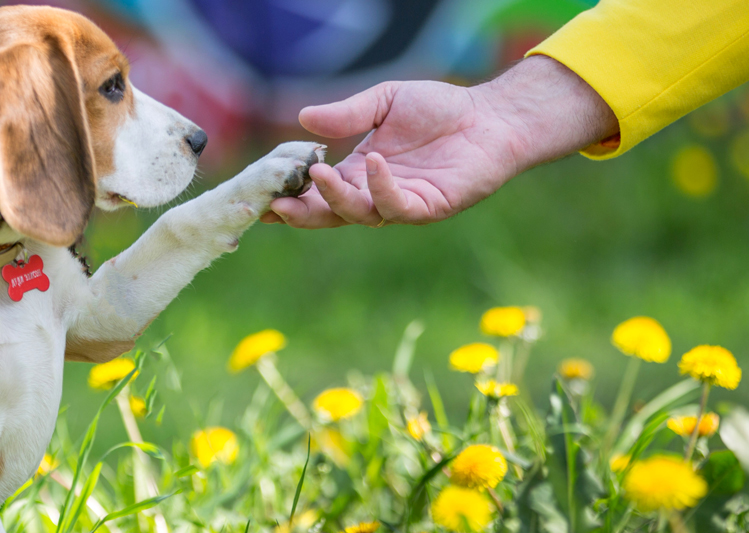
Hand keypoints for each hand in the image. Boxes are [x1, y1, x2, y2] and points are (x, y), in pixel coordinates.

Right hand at [263, 55, 616, 227]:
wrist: (490, 117)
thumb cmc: (440, 109)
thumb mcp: (384, 101)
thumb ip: (347, 114)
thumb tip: (304, 119)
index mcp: (355, 172)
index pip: (313, 191)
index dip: (287, 195)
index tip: (258, 194)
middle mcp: (372, 193)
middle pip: (327, 214)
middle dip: (301, 212)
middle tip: (276, 202)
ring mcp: (398, 203)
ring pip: (357, 214)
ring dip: (335, 199)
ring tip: (318, 174)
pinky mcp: (427, 207)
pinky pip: (397, 206)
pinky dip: (381, 187)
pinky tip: (373, 162)